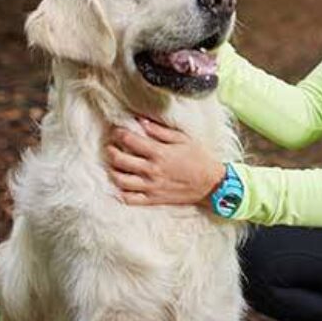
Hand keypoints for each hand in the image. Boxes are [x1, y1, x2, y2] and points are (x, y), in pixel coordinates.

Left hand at [106, 117, 225, 206]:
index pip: (129, 141)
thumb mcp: (182, 139)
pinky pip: (130, 199)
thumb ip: (160, 131)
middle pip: (120, 160)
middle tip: (110, 146)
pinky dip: (121, 193)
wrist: (210, 183)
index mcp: (159, 153)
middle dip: (111, 151)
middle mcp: (152, 170)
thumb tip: (141, 121)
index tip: (116, 131)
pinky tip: (121, 185)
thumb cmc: (198, 158)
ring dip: (112, 171)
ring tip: (114, 165)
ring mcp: (151, 186)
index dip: (119, 133)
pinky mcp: (153, 199)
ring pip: (121, 181)